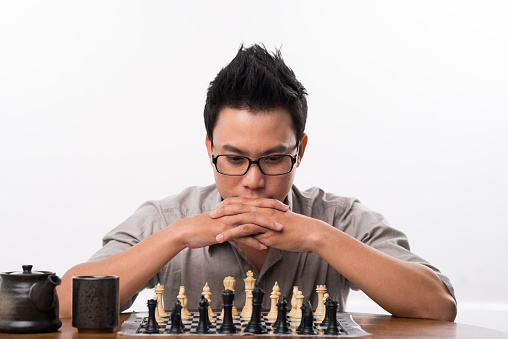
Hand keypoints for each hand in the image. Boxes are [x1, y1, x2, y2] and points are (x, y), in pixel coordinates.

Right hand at [169, 198, 288, 250]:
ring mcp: (227, 220)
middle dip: (273, 208)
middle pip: (256, 207)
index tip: (283, 205)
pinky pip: (240, 235)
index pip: (254, 202)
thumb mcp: (221, 222)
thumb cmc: (203, 227)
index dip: (269, 202)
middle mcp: (231, 211)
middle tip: (287, 211)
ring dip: (267, 224)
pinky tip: (263, 246)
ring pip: (250, 219)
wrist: (186, 232)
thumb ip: (234, 223)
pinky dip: (253, 240)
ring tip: (280, 229)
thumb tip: (245, 230)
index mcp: (232, 207)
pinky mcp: (223, 231)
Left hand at [211, 197, 326, 251]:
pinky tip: (222, 238)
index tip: (221, 206)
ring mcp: (264, 220)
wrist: (311, 233)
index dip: (233, 204)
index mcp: (267, 208)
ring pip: (240, 218)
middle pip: (240, 207)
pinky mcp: (265, 231)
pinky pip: (245, 231)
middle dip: (224, 210)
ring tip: (212, 226)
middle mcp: (264, 211)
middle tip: (211, 213)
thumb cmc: (299, 231)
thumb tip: (262, 233)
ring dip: (225, 222)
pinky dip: (232, 233)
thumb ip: (270, 227)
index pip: (246, 203)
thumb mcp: (282, 226)